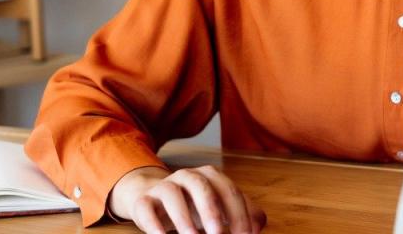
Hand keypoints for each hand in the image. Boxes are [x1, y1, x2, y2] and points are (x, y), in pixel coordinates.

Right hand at [108, 164, 266, 233]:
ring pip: (173, 195)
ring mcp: (164, 186)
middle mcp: (187, 176)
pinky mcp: (144, 201)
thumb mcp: (221, 208)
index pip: (229, 190)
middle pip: (202, 187)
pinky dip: (155, 226)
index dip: (239, 214)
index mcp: (211, 176)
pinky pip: (147, 208)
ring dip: (183, 219)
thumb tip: (258, 226)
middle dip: (212, 211)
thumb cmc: (195, 206)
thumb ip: (244, 213)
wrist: (155, 198)